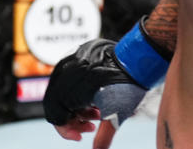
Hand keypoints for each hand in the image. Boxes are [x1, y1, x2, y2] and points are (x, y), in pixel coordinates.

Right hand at [44, 19, 169, 144]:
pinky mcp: (76, 54)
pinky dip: (78, 92)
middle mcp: (64, 74)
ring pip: (64, 91)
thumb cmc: (126, 86)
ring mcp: (69, 62)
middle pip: (58, 104)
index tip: (80, 138)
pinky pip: (69, 78)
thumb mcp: (115, 116)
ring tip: (97, 113)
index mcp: (69, 89)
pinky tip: (95, 99)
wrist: (137, 59)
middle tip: (90, 127)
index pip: (55, 116)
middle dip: (73, 120)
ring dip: (77, 107)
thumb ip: (103, 136)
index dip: (66, 131)